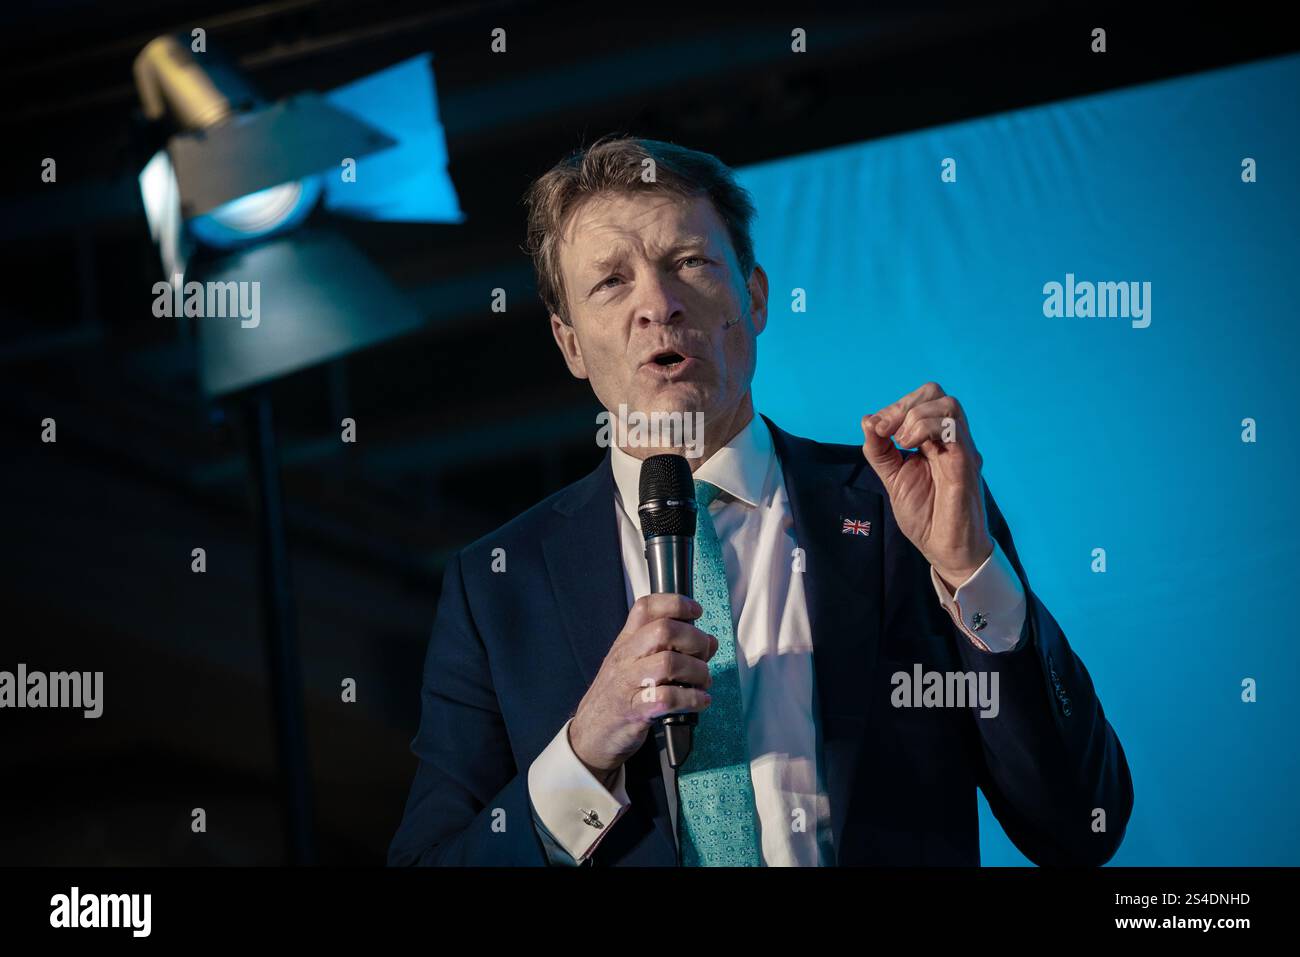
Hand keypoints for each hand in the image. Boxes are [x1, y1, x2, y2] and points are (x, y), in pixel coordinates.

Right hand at [568, 593, 716, 781]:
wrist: (589, 735)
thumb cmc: (618, 697)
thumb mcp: (637, 666)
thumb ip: (672, 650)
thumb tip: (709, 642)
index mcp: (626, 642)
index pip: (646, 607)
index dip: (676, 603)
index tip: (696, 612)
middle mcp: (625, 658)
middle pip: (664, 630)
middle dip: (694, 640)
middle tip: (703, 656)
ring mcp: (627, 684)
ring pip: (669, 662)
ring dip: (697, 672)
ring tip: (703, 683)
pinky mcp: (634, 711)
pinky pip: (667, 698)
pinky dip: (692, 699)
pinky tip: (700, 701)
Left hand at [861, 381, 993, 587]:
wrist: (944, 549)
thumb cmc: (925, 516)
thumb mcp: (893, 479)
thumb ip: (880, 452)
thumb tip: (867, 421)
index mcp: (933, 440)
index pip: (919, 401)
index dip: (893, 408)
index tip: (874, 428)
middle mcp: (950, 439)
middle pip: (935, 393)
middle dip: (902, 405)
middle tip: (884, 430)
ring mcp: (961, 449)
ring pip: (947, 404)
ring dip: (914, 416)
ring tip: (901, 441)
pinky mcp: (966, 463)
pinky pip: (954, 429)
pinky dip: (927, 428)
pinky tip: (911, 447)